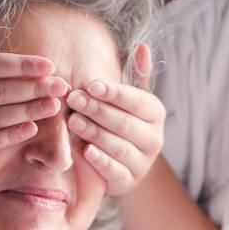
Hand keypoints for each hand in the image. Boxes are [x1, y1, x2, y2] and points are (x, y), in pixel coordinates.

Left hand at [64, 43, 165, 194]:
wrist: (124, 163)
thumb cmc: (122, 120)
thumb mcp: (130, 99)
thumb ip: (135, 75)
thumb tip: (142, 46)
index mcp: (155, 113)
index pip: (137, 100)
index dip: (114, 92)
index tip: (90, 84)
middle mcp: (154, 138)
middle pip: (125, 123)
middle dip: (98, 110)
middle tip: (74, 99)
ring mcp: (142, 162)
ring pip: (119, 146)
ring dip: (95, 133)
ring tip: (73, 121)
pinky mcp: (128, 182)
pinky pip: (115, 172)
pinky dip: (101, 162)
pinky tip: (86, 151)